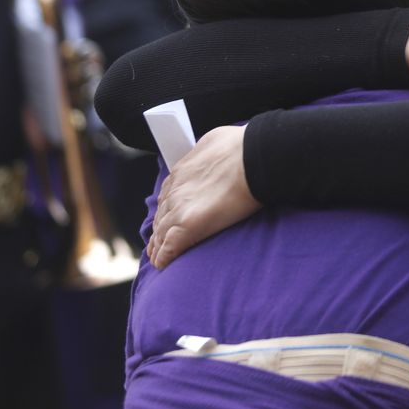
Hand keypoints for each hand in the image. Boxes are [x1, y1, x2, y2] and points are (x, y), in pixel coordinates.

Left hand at [148, 125, 260, 268]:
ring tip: (157, 257)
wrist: (252, 158)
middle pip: (160, 217)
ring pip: (161, 234)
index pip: (166, 197)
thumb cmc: (241, 147)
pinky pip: (169, 247)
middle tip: (157, 244)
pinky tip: (163, 265)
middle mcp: (175, 192)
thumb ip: (207, 154)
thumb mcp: (214, 143)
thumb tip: (213, 152)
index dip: (166, 211)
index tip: (166, 219)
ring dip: (158, 246)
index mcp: (180, 173)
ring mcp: (179, 209)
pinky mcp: (188, 226)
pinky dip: (164, 257)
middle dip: (158, 230)